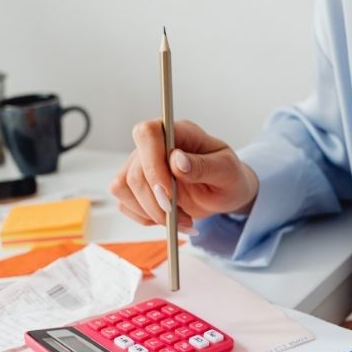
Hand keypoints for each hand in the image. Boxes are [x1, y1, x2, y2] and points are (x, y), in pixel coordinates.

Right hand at [110, 119, 258, 232]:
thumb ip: (203, 165)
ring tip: (182, 219)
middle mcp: (154, 146)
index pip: (147, 134)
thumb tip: (177, 160)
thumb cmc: (228, 177)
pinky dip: (148, 219)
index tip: (169, 193)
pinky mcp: (135, 187)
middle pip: (134, 172)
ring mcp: (140, 165)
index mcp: (177, 132)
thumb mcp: (226, 171)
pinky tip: (171, 219)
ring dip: (152, 213)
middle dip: (156, 202)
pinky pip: (126, 204)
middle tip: (183, 217)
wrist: (224, 193)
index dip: (152, 165)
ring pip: (124, 189)